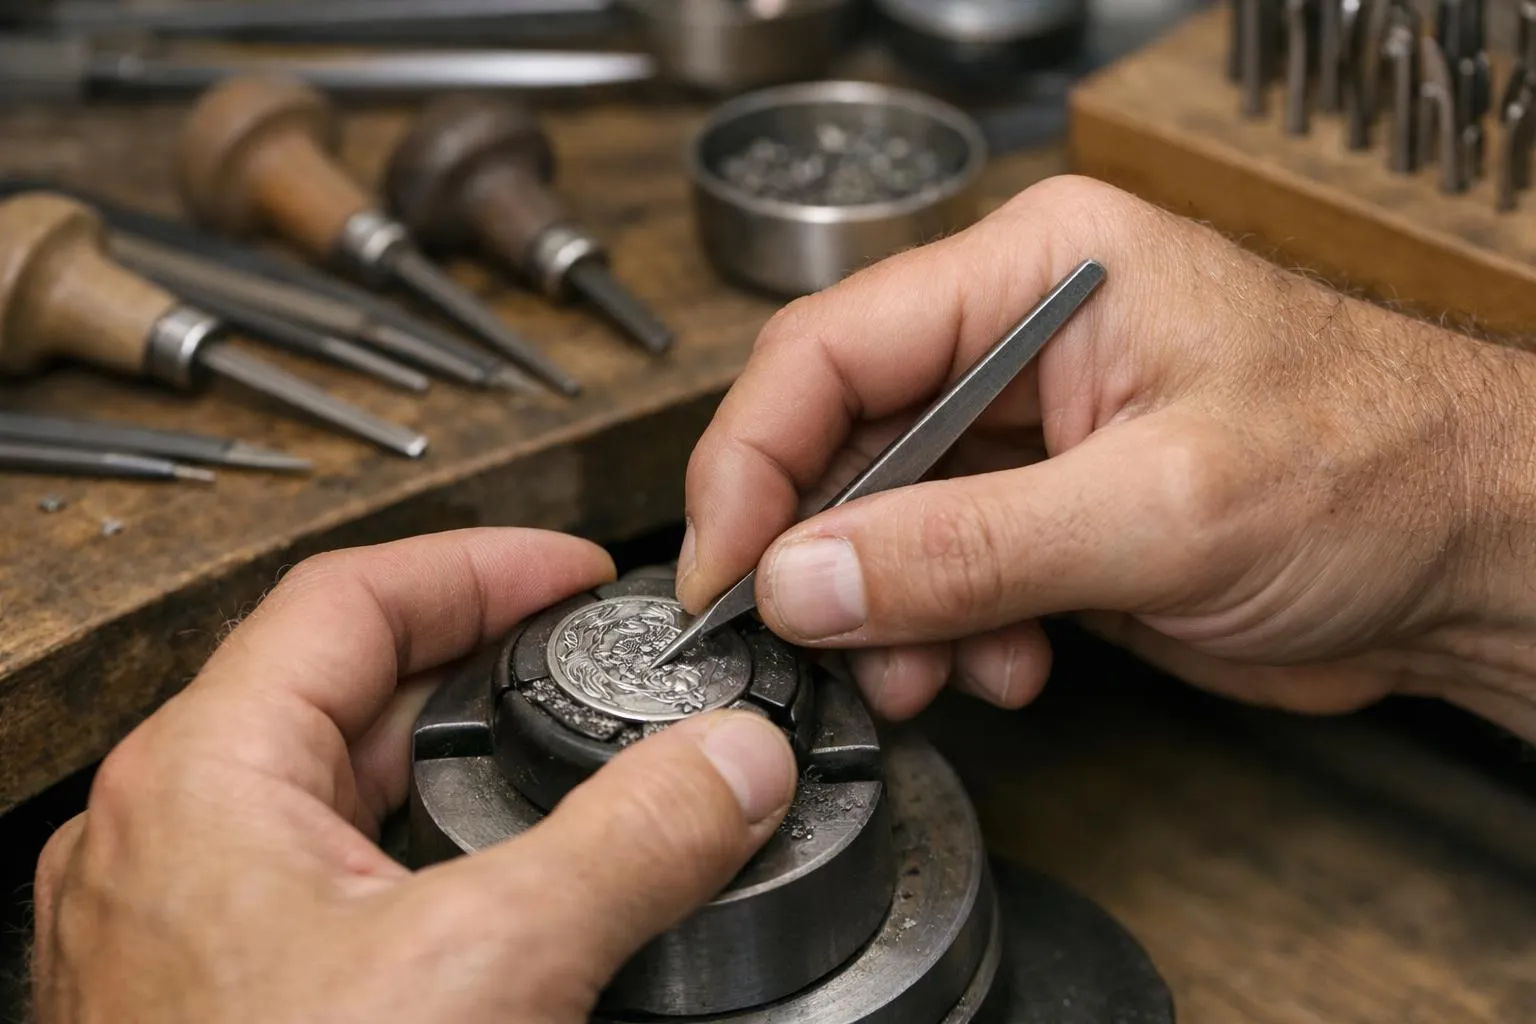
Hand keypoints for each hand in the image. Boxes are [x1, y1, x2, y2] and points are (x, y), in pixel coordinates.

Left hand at [32, 529, 796, 1022]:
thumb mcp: (489, 969)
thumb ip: (630, 845)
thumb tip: (734, 764)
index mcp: (202, 779)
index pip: (352, 599)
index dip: (481, 566)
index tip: (573, 571)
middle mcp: (170, 838)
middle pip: (339, 682)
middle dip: (474, 653)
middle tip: (573, 644)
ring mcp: (182, 921)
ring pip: (328, 782)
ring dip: (441, 748)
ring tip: (540, 732)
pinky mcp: (216, 994)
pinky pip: (323, 871)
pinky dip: (415, 840)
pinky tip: (481, 872)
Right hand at [678, 175, 1535, 739]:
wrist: (1473, 557)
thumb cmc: (1377, 471)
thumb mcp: (1159, 511)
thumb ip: (967, 547)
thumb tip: (803, 578)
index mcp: (1037, 272)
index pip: (828, 349)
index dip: (752, 462)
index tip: (722, 569)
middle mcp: (1015, 340)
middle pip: (840, 439)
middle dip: (823, 556)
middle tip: (816, 646)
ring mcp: (1026, 434)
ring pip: (880, 520)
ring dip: (884, 613)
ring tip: (923, 674)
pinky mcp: (1043, 515)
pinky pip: (939, 575)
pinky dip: (945, 637)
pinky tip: (1007, 667)